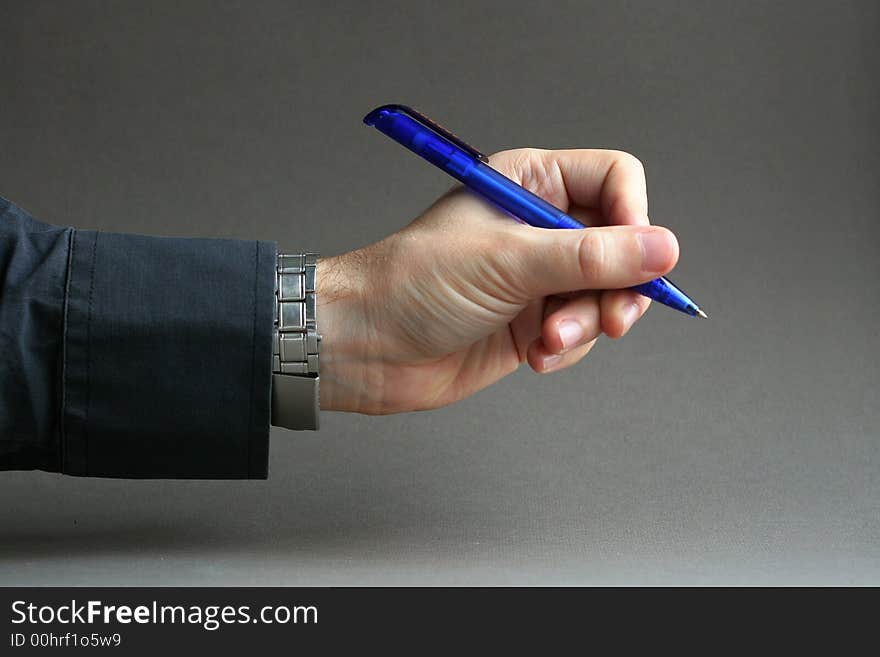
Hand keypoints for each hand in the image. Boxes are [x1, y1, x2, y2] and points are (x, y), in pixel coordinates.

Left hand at [316, 148, 678, 414]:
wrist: (366, 347)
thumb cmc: (413, 284)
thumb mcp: (508, 262)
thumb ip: (589, 256)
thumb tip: (662, 248)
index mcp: (529, 184)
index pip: (613, 180)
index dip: (634, 217)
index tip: (639, 258)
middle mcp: (539, 227)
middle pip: (621, 245)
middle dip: (616, 287)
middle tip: (611, 319)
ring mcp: (537, 277)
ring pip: (606, 295)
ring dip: (587, 325)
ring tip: (548, 341)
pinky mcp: (533, 322)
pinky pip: (583, 332)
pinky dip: (567, 349)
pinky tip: (535, 358)